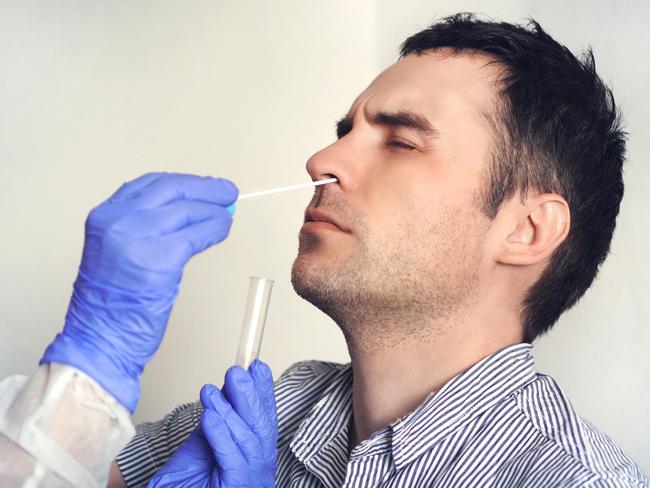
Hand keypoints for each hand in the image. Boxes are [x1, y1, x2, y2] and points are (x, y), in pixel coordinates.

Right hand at [40, 172, 237, 411]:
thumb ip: (146, 227)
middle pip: (172, 189)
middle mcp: (118, 221)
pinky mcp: (159, 260)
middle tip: (226, 191)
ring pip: (187, 210)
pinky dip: (214, 229)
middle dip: (206, 188)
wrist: (99, 338)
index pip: (150, 184)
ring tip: (227, 215)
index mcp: (104, 216)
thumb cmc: (109, 303)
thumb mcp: (117, 250)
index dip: (183, 182)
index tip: (203, 184)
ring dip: (215, 210)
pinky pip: (196, 235)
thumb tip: (190, 212)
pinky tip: (222, 230)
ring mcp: (138, 239)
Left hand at [148, 360, 277, 487]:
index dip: (264, 393)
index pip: (264, 422)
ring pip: (249, 441)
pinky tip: (210, 416)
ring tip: (213, 391)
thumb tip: (224, 391)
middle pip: (262, 429)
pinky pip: (232, 459)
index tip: (258, 367)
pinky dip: (222, 435)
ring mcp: (249, 484)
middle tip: (237, 372)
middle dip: (251, 397)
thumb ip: (216, 425)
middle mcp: (258, 473)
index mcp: (254, 461)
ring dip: (231, 411)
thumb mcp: (202, 450)